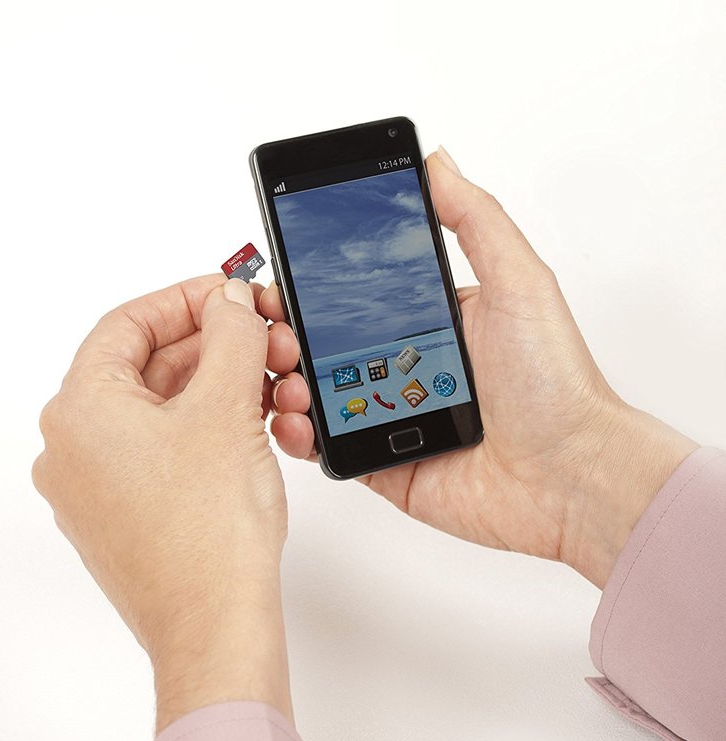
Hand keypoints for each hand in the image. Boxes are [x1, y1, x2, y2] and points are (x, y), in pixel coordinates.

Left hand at [33, 275, 298, 732]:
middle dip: (217, 349)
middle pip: (147, 369)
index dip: (187, 300)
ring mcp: (97, 488)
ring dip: (220, 390)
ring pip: (161, 412)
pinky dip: (208, 430)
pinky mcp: (126, 517)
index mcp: (79, 411)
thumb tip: (230, 302)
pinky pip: (164, 452)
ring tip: (275, 387)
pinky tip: (255, 426)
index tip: (231, 295)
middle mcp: (74, 449)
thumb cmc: (210, 536)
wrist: (216, 627)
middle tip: (268, 340)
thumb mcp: (228, 408)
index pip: (129, 324)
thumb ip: (232, 336)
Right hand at [267, 149, 698, 587]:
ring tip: (286, 371)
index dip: (319, 282)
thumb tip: (437, 161)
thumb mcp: (520, 282)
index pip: (362, 294)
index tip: (286, 269)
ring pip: (320, 394)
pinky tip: (294, 418)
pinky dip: (301, 436)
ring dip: (289, 380)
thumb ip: (475, 220)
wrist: (568, 476)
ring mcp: (393, 416)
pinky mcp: (384, 464)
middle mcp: (409, 368)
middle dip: (291, 330)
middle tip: (275, 324)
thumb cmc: (554, 384)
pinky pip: (329, 448)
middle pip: (330, 343)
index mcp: (434, 322)